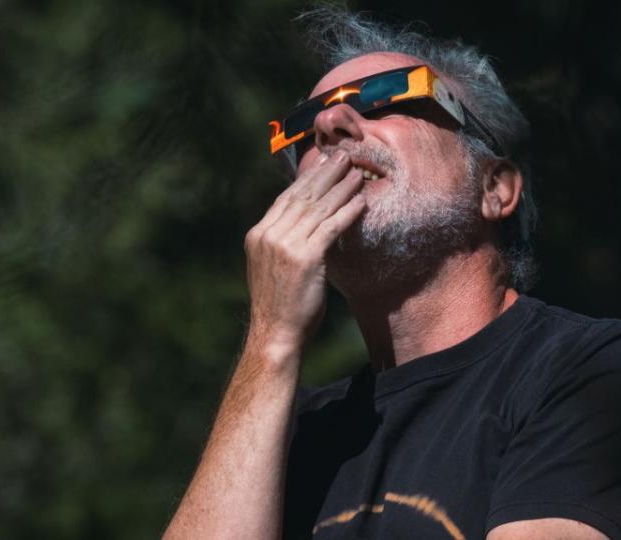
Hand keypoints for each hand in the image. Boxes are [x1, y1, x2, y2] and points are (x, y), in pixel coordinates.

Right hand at [243, 149, 364, 366]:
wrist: (276, 334)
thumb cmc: (281, 306)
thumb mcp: (275, 267)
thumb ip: (286, 243)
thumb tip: (308, 225)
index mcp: (258, 235)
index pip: (285, 199)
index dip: (307, 179)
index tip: (323, 164)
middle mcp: (268, 235)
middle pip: (301, 196)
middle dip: (324, 174)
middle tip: (342, 156)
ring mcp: (285, 245)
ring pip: (318, 208)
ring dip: (340, 188)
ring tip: (357, 172)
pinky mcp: (305, 257)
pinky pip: (331, 228)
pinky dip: (348, 212)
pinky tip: (362, 202)